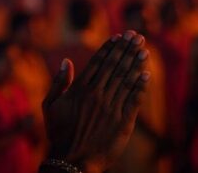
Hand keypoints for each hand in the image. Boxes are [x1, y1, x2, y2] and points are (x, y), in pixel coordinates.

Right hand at [42, 31, 149, 171]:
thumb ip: (59, 83)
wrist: (72, 160)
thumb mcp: (50, 106)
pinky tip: (147, 74)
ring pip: (126, 80)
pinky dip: (141, 86)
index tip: (119, 37)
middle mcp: (96, 95)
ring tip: (144, 49)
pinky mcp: (122, 122)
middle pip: (114, 67)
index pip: (98, 63)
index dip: (109, 48)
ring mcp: (110, 108)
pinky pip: (134, 100)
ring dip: (136, 63)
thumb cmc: (59, 133)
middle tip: (136, 36)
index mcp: (80, 89)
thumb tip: (66, 62)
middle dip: (126, 49)